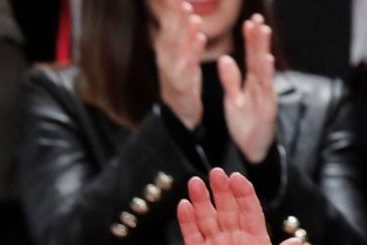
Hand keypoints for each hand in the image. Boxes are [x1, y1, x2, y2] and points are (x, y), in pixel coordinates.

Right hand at [154, 1, 206, 128]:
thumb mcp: (180, 55)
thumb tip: (184, 10)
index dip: (171, 8)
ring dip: (185, 30)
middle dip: (176, 14)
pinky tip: (200, 38)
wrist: (179, 112)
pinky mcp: (181, 83)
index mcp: (167, 48)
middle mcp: (166, 56)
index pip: (169, 23)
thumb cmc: (183, 80)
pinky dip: (193, 50)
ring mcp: (172, 69)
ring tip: (193, 15)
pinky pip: (187, 65)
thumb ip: (182, 34)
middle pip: (171, 31)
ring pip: (178, 46)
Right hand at [177, 168, 301, 244]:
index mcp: (257, 241)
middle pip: (228, 209)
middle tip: (216, 173)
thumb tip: (295, 243)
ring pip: (208, 219)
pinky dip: (187, 222)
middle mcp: (236, 239)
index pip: (250, 212)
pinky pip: (193, 237)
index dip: (244, 195)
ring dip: (202, 201)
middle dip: (222, 191)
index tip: (238, 178)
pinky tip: (184, 205)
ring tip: (196, 183)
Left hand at [219, 14, 277, 163]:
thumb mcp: (234, 99)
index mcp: (253, 84)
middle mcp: (262, 87)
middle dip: (259, 38)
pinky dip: (267, 74)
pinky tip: (266, 60)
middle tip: (258, 18)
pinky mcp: (267, 108)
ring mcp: (266, 97)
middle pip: (259, 58)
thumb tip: (224, 59)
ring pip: (264, 70)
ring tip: (262, 32)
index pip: (251, 57)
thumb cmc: (246, 125)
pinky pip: (266, 89)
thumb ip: (231, 80)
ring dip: (263, 50)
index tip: (249, 21)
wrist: (254, 150)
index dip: (251, 39)